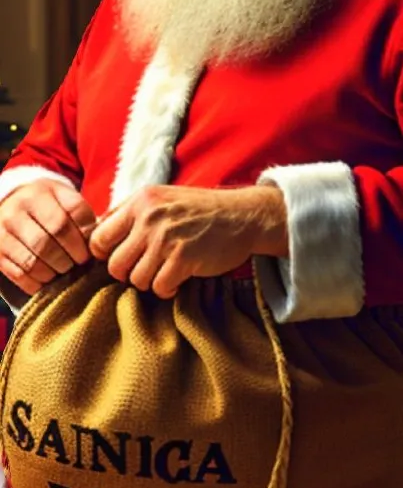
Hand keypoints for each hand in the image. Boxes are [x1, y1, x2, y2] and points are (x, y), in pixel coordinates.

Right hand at [0, 179, 95, 295]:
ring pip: (36, 259)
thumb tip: (98, 246)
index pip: (73, 212)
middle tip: (79, 263)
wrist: (9, 205)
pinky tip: (47, 280)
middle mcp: (20, 208)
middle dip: (73, 256)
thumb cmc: (46, 206)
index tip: (90, 249)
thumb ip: (82, 217)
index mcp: (44, 192)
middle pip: (55, 236)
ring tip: (63, 270)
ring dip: (55, 271)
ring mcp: (5, 230)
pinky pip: (20, 274)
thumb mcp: (64, 199)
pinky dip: (37, 282)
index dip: (86, 235)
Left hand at [90, 185, 287, 298]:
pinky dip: (167, 289)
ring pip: (136, 279)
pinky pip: (160, 288)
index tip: (122, 258)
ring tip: (165, 272)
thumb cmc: (199, 210)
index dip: (105, 255)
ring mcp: (166, 239)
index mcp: (140, 202)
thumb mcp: (161, 198)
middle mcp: (149, 218)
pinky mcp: (184, 258)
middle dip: (128, 273)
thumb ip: (129, 212)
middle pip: (115, 265)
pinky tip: (178, 279)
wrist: (242, 215)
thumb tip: (96, 229)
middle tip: (145, 269)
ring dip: (150, 282)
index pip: (99, 237)